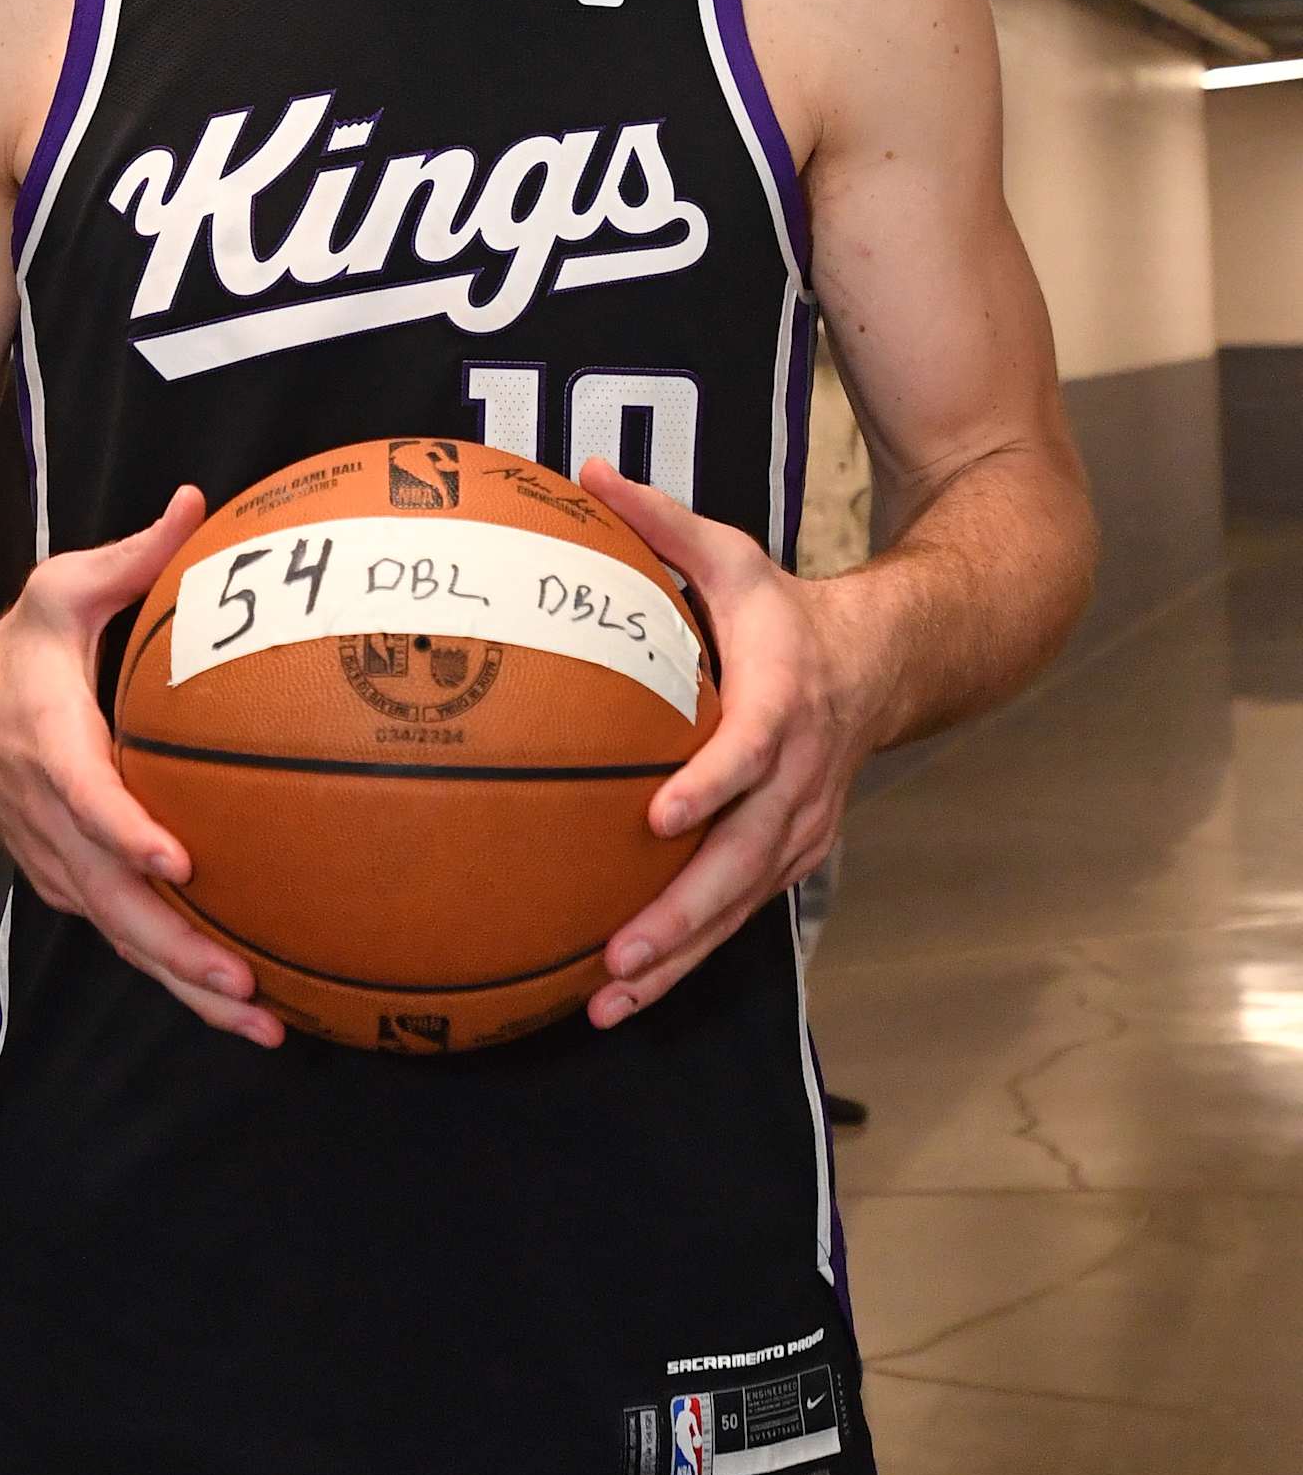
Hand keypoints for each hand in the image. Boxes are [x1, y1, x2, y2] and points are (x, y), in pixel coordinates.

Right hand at [0, 485, 283, 1047]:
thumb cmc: (14, 649)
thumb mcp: (60, 589)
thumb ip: (133, 555)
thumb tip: (196, 502)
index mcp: (50, 747)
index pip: (88, 800)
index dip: (131, 834)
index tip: (180, 861)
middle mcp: (50, 820)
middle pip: (114, 902)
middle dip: (178, 950)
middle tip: (245, 982)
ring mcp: (56, 861)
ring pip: (123, 936)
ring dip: (187, 985)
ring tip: (262, 1022)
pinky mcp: (69, 882)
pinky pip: (124, 935)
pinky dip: (174, 975)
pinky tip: (238, 1002)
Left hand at [576, 458, 876, 1029]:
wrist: (887, 662)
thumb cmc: (786, 610)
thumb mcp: (731, 554)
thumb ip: (660, 521)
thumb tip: (586, 473)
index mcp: (781, 703)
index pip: (746, 754)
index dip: (707, 788)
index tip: (657, 820)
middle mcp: (797, 778)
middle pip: (743, 860)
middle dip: (681, 916)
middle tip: (619, 955)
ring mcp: (799, 826)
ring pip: (741, 906)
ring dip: (680, 959)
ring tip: (612, 1001)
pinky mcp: (792, 857)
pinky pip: (742, 914)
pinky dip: (693, 956)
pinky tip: (634, 992)